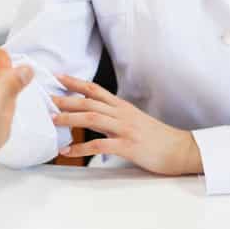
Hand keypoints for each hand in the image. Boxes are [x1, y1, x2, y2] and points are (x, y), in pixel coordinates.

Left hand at [52, 74, 202, 175]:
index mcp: (123, 107)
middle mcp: (122, 114)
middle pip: (89, 102)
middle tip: (48, 98)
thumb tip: (95, 117)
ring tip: (54, 120)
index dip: (76, 82)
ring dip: (71, 119)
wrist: (180, 149)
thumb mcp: (135, 120)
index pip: (95, 90)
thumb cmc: (157, 137)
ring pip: (92, 119)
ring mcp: (125, 129)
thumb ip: (115, 117)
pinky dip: (81, 148)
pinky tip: (68, 151)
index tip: (59, 77)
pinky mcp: (127, 146)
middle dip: (67, 99)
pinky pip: (99, 145)